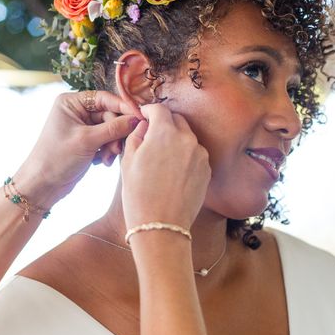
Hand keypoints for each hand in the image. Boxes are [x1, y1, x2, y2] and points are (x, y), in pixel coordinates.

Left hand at [15, 91, 141, 204]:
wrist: (43, 185)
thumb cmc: (57, 158)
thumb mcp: (87, 141)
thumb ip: (114, 128)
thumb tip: (136, 119)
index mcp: (71, 102)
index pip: (104, 98)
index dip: (122, 107)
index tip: (139, 117)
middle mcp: (77, 111)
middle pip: (109, 114)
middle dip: (115, 133)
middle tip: (116, 149)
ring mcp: (82, 127)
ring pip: (110, 129)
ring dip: (112, 144)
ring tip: (108, 158)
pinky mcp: (87, 141)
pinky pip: (106, 140)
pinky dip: (107, 151)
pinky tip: (102, 162)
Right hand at [120, 104, 210, 229]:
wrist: (161, 225)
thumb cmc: (138, 194)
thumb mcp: (127, 161)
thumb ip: (136, 135)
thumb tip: (144, 126)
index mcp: (164, 132)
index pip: (159, 109)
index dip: (149, 111)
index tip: (143, 116)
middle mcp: (187, 138)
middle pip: (176, 120)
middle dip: (164, 123)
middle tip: (151, 136)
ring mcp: (200, 154)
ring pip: (187, 137)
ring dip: (175, 140)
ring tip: (161, 158)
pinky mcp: (207, 169)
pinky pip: (195, 154)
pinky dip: (185, 156)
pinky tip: (173, 172)